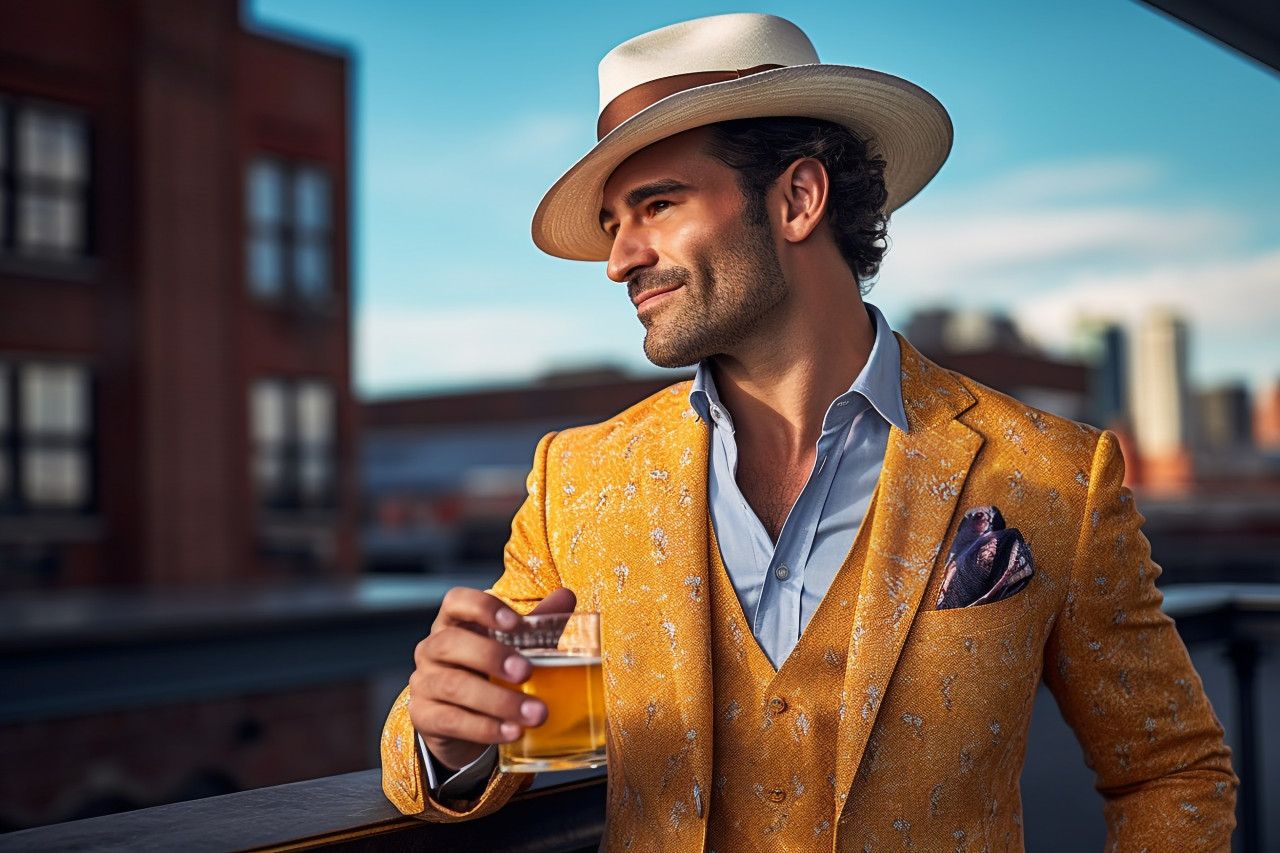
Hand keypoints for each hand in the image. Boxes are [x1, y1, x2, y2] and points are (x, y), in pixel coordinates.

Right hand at [409, 586, 577, 771]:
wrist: (462, 722)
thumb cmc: (488, 673)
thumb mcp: (513, 647)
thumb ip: (536, 624)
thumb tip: (565, 597)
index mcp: (454, 623)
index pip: (456, 602)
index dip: (482, 608)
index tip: (514, 623)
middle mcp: (432, 649)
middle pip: (450, 643)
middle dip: (491, 656)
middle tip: (527, 672)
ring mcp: (423, 683)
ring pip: (453, 685)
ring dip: (498, 700)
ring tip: (534, 714)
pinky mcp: (425, 716)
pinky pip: (451, 720)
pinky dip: (485, 727)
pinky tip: (512, 732)